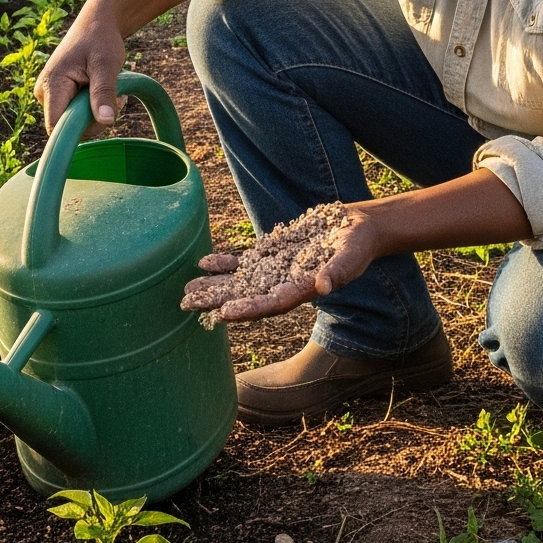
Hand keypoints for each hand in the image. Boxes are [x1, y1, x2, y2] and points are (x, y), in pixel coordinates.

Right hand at [37, 8, 126, 130]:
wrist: (95, 24)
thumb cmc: (101, 40)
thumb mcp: (106, 65)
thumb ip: (104, 93)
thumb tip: (106, 121)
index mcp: (51, 85)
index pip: (56, 126)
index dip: (79, 130)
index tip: (104, 116)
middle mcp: (43, 93)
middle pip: (66, 126)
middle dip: (93, 118)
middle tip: (114, 96)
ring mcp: (49, 94)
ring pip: (72, 121)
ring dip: (95, 111)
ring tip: (108, 88)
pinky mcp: (56, 95)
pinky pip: (73, 113)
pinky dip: (91, 106)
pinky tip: (100, 88)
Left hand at [181, 209, 385, 324]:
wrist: (356, 229)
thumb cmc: (356, 246)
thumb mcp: (350, 257)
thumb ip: (338, 272)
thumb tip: (325, 286)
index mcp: (301, 290)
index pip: (270, 304)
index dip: (247, 309)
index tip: (223, 313)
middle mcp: (283, 284)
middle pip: (246, 296)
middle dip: (217, 301)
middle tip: (186, 305)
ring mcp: (275, 269)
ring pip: (239, 281)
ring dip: (214, 286)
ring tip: (186, 290)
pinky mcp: (273, 254)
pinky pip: (244, 262)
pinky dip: (224, 263)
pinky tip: (203, 263)